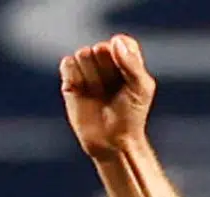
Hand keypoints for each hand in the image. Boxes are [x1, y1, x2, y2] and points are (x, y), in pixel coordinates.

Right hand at [60, 35, 155, 159]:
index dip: (122, 55)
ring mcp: (87, 69)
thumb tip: (114, 41)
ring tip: (99, 93)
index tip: (127, 75)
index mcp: (127, 61)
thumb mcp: (141, 89)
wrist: (112, 140)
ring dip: (92, 76)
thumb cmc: (132, 116)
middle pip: (101, 47)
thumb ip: (132, 64)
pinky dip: (75, 76)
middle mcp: (106, 62)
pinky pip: (68, 63)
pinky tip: (83, 91)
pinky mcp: (70, 79)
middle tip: (112, 90)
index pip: (122, 42)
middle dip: (107, 69)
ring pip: (83, 53)